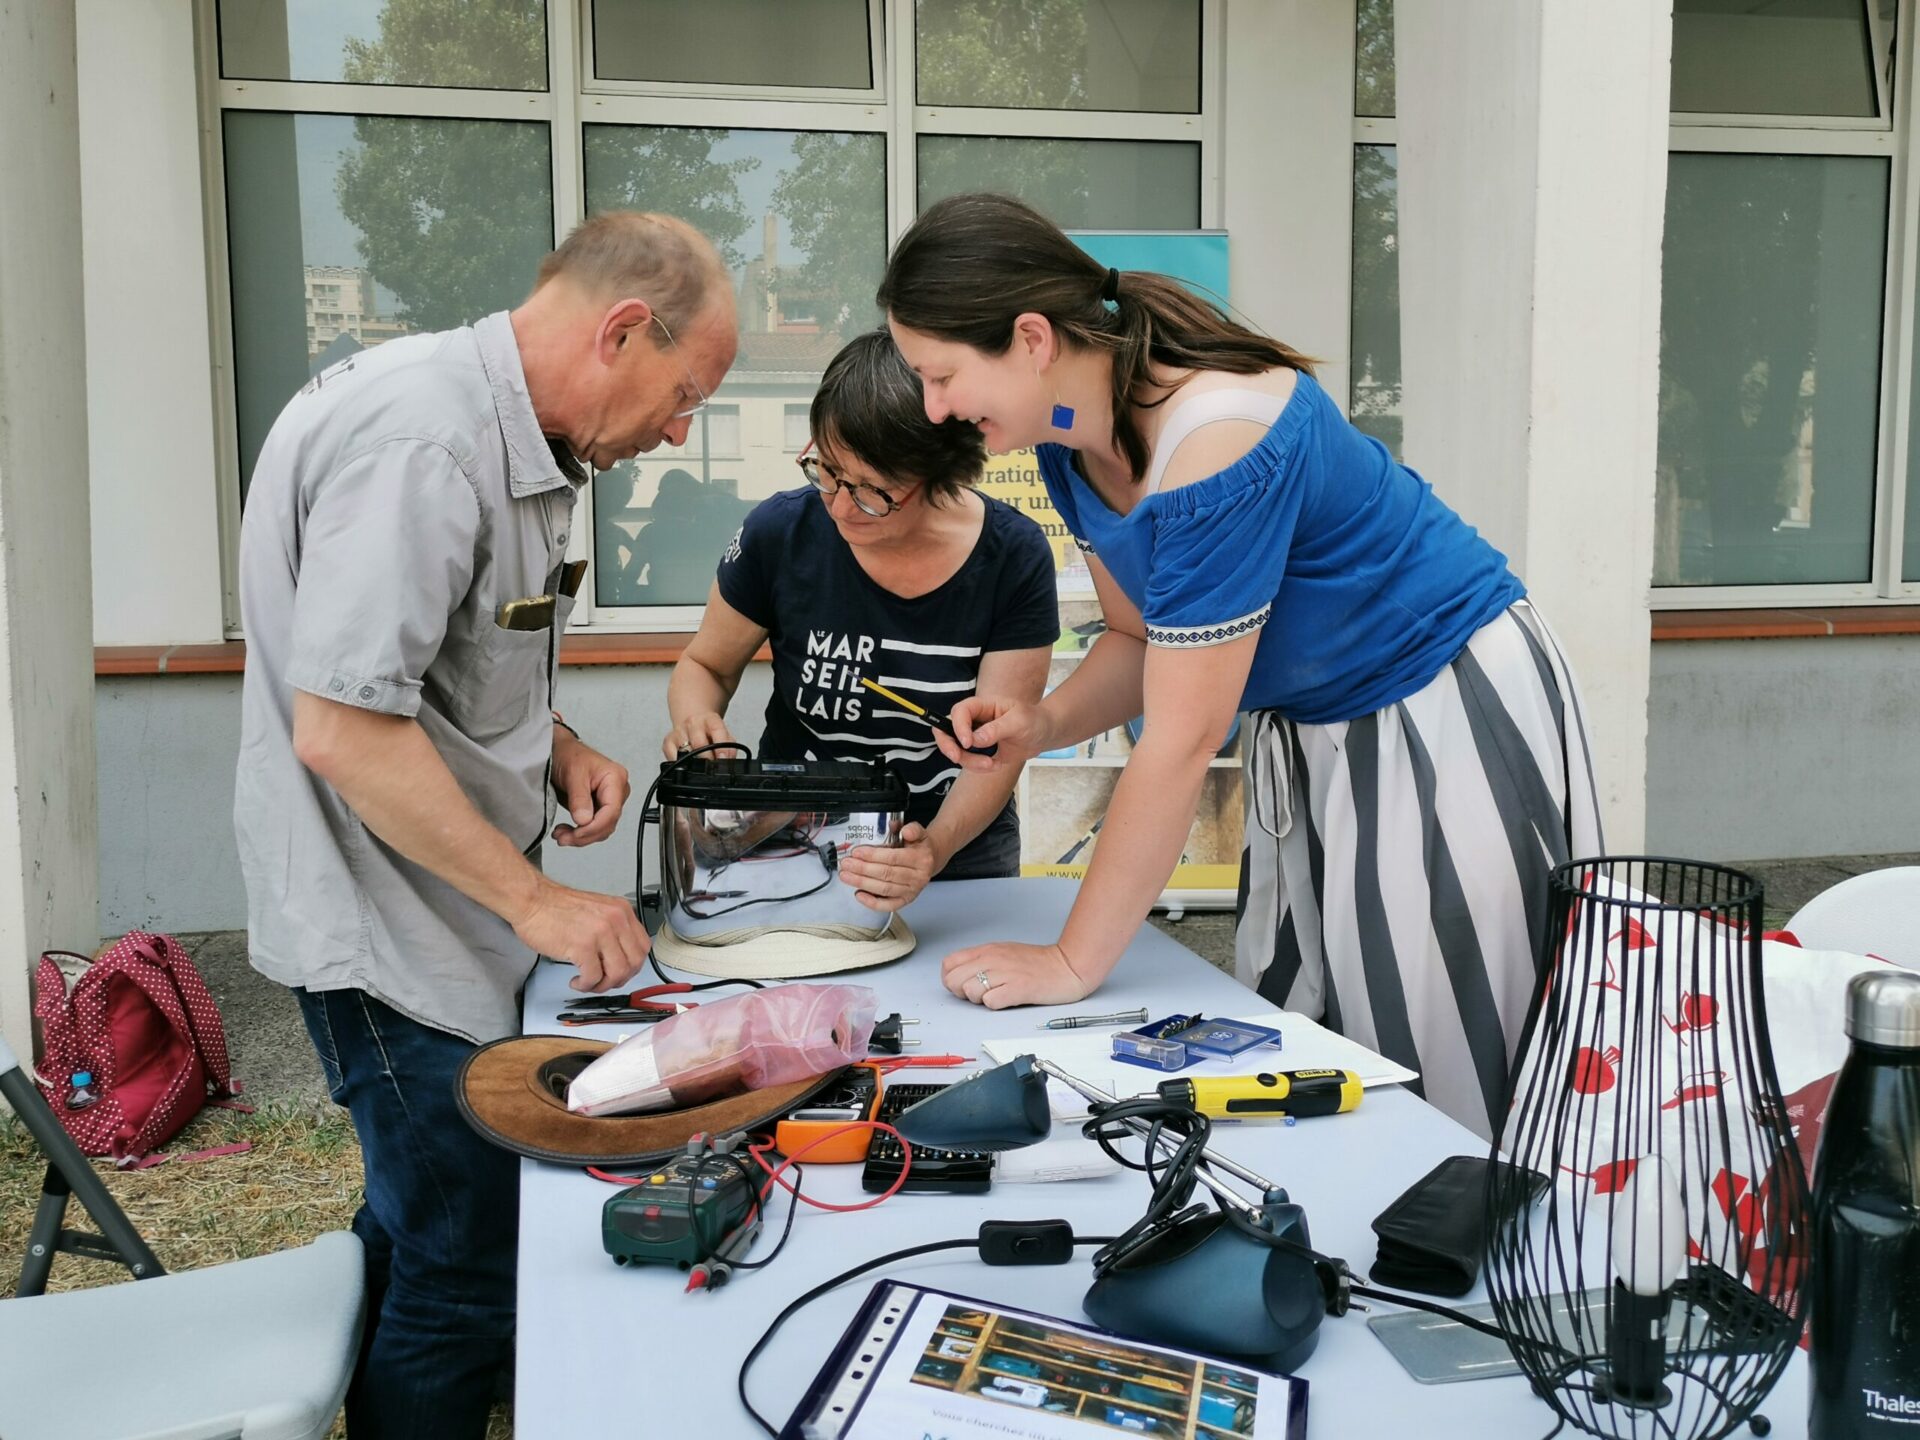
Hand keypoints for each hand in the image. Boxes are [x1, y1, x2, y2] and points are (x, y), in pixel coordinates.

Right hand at [511, 876, 650, 992]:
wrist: (533, 900)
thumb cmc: (556, 907)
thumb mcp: (597, 911)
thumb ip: (613, 930)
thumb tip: (619, 956)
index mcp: (621, 911)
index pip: (643, 946)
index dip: (633, 965)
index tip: (621, 972)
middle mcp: (615, 920)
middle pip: (634, 962)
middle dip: (620, 979)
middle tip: (604, 981)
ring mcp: (601, 933)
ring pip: (618, 973)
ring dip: (603, 985)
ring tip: (589, 982)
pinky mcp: (583, 946)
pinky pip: (593, 977)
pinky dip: (586, 985)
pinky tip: (577, 981)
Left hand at [551, 731, 630, 846]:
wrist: (559, 751)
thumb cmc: (569, 755)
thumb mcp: (573, 773)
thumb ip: (579, 798)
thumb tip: (584, 820)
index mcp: (615, 779)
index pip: (612, 811)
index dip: (594, 827)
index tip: (576, 833)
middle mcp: (616, 791)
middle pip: (607, 823)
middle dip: (585, 835)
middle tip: (563, 838)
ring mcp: (609, 801)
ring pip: (601, 829)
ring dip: (581, 837)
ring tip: (561, 835)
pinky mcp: (598, 808)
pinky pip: (593, 827)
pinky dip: (579, 833)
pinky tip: (566, 832)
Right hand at [663, 711, 734, 760]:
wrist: (694, 721)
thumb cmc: (710, 731)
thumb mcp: (725, 735)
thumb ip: (730, 747)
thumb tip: (728, 762)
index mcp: (710, 719)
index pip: (716, 730)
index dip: (721, 746)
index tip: (723, 758)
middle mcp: (693, 722)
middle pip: (698, 743)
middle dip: (707, 758)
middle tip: (712, 766)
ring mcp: (679, 731)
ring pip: (684, 751)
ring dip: (693, 761)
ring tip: (700, 764)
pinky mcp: (668, 741)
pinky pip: (671, 756)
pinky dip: (679, 763)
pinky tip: (686, 762)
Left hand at [840, 822, 938, 911]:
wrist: (931, 859)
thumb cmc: (919, 847)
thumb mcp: (918, 832)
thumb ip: (910, 828)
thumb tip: (898, 827)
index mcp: (921, 859)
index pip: (893, 858)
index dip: (873, 856)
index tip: (857, 852)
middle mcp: (918, 877)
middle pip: (886, 874)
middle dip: (862, 869)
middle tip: (847, 864)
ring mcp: (912, 891)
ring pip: (884, 889)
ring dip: (862, 883)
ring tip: (847, 876)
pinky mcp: (906, 900)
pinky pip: (888, 905)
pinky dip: (872, 902)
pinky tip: (859, 894)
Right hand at [933, 696, 1051, 773]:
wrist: (1042, 735)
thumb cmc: (1033, 721)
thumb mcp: (1020, 721)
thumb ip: (997, 729)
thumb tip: (976, 739)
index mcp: (982, 706)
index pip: (960, 711)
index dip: (958, 726)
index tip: (968, 743)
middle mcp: (974, 720)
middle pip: (946, 730)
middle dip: (948, 746)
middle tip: (957, 758)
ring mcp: (974, 737)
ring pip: (956, 750)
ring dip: (970, 762)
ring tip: (992, 765)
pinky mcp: (979, 752)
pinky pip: (968, 762)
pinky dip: (978, 768)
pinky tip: (996, 765)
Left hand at [941, 941, 1094, 1009]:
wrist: (1067, 966)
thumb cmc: (1037, 964)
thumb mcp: (1003, 953)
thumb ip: (981, 961)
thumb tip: (960, 975)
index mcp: (987, 950)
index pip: (949, 964)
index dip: (951, 978)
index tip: (965, 984)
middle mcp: (993, 959)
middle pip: (954, 980)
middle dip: (961, 992)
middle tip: (979, 994)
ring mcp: (1006, 973)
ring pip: (970, 991)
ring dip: (979, 999)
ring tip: (996, 996)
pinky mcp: (1018, 988)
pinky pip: (991, 1002)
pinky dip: (995, 1005)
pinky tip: (1007, 1000)